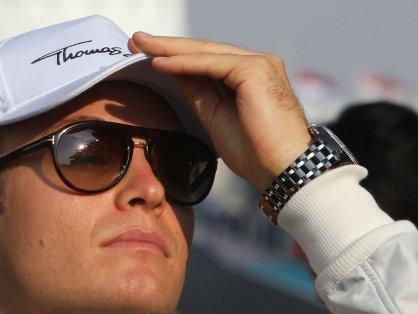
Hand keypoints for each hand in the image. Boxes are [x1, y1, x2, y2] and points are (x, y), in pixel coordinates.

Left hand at [129, 33, 309, 189]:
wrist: (282, 170)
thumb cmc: (255, 152)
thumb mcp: (215, 117)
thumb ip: (197, 92)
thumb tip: (173, 72)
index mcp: (250, 76)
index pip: (207, 60)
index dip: (175, 57)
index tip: (145, 55)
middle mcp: (257, 64)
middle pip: (204, 51)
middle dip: (167, 46)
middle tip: (135, 40)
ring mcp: (259, 64)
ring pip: (205, 53)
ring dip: (170, 49)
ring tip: (140, 45)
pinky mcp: (255, 70)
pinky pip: (210, 64)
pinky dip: (183, 63)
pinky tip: (159, 62)